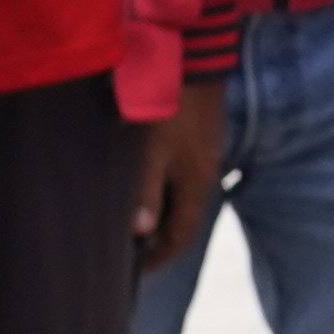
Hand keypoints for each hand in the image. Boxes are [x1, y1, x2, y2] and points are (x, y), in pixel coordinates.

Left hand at [128, 79, 226, 273]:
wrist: (195, 63)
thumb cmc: (172, 111)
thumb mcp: (154, 154)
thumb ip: (147, 193)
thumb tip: (141, 233)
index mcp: (196, 186)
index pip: (181, 235)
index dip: (161, 256)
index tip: (139, 270)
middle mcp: (203, 175)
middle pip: (182, 218)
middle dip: (158, 237)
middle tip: (130, 248)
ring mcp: (202, 156)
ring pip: (179, 196)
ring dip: (158, 210)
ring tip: (131, 216)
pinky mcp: (196, 139)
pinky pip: (179, 176)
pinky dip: (161, 188)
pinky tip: (142, 181)